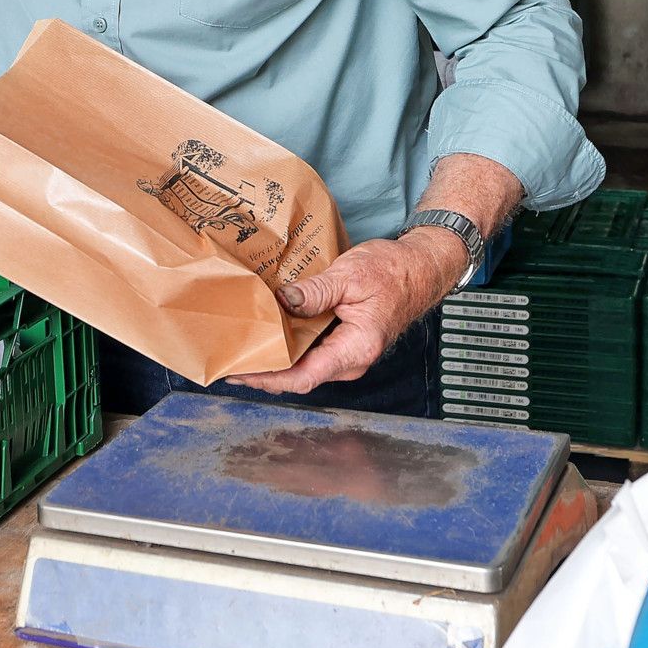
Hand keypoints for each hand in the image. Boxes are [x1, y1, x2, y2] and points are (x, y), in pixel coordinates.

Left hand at [231, 230, 468, 396]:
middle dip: (263, 372)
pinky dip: (286, 349)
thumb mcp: (350, 275)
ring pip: (303, 367)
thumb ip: (315, 292)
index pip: (303, 378)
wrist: (420, 268)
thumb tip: (281, 303)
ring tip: (240, 349)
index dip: (268, 379)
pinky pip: (310, 354)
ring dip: (273, 361)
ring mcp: (347, 355)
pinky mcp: (343, 344)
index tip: (239, 371)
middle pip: (299, 377)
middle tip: (227, 359)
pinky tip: (266, 337)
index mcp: (355, 349)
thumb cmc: (392, 271)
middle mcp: (351, 360)